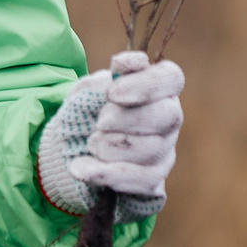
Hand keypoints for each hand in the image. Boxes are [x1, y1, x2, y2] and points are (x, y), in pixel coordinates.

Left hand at [36, 50, 184, 220]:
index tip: (110, 92)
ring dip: (114, 147)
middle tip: (100, 122)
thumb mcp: (90, 89)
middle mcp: (169, 117)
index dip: (144, 84)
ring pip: (153, 150)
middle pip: (168, 116)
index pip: (171, 77)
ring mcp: (164, 149)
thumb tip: (123, 65)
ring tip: (90, 143)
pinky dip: (107, 174)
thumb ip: (106, 78)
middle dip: (129, 119)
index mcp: (159, 87)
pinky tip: (82, 169)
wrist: (75, 145)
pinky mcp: (153, 179)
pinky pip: (140, 181)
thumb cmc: (89, 109)